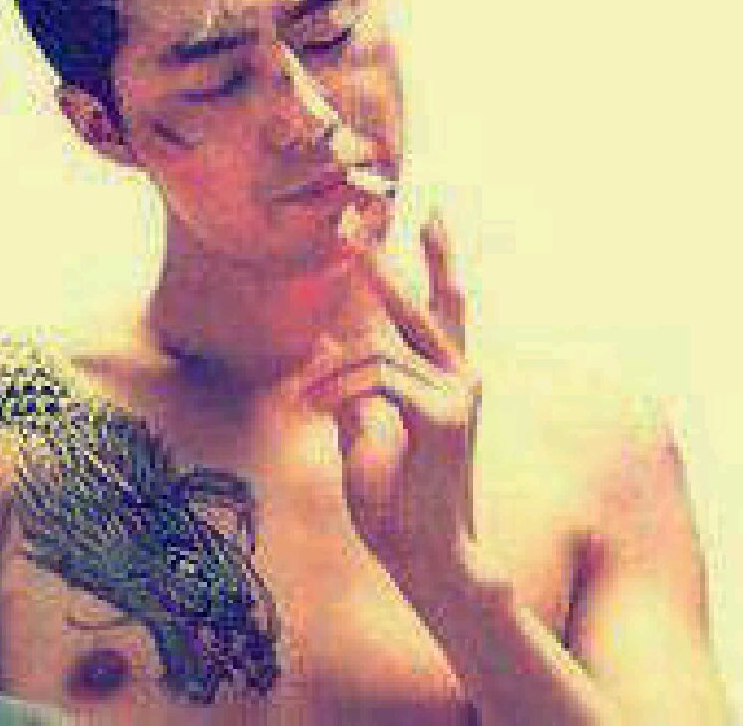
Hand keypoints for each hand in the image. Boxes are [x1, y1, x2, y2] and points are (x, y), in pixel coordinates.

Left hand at [304, 208, 481, 586]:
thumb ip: (355, 380)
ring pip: (381, 348)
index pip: (446, 302)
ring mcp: (460, 393)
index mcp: (447, 376)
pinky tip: (314, 409)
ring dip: (332, 372)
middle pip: (438, 299)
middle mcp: (463, 375)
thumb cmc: (397, 497)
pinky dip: (337, 389)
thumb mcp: (365, 426)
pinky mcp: (445, 414)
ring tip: (306, 400)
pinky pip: (376, 377)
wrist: (422, 556)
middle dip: (403, 256)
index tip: (423, 213)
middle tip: (374, 213)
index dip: (434, 255)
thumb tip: (331, 336)